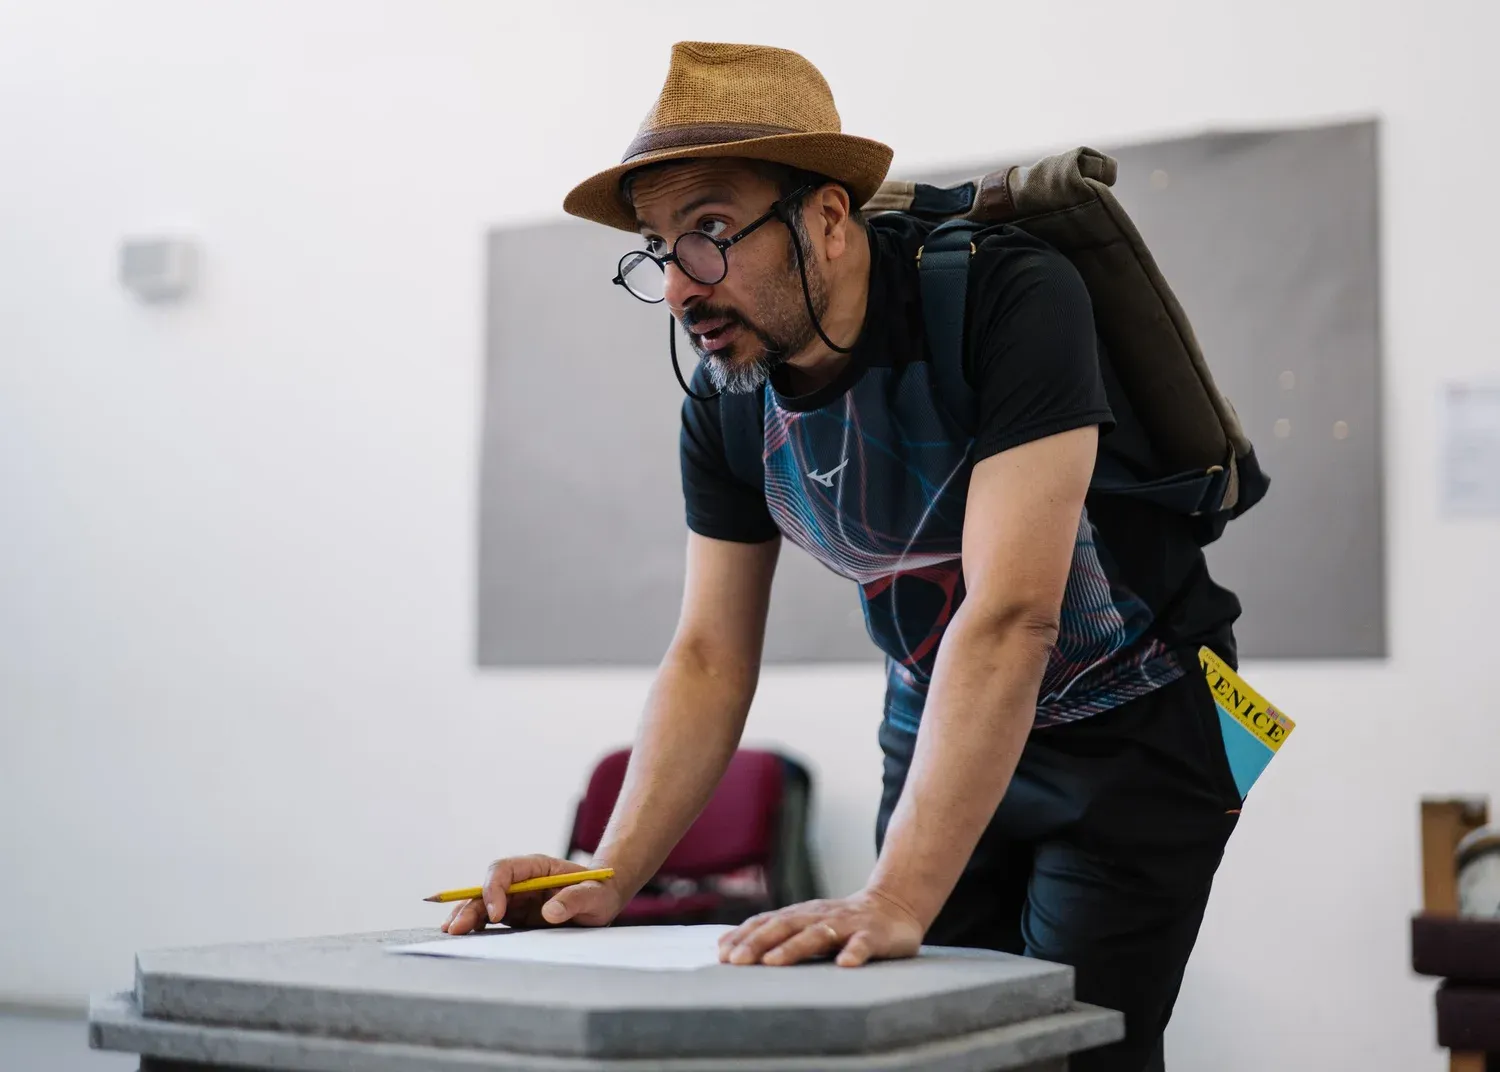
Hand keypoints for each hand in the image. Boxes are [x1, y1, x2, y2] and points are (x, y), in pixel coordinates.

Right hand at [440, 855, 624, 934]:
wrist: (602, 900)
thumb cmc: (599, 892)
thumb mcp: (595, 895)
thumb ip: (575, 899)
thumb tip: (551, 912)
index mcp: (536, 867)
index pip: (504, 870)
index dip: (495, 889)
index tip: (497, 914)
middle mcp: (520, 880)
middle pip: (486, 888)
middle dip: (470, 906)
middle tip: (456, 928)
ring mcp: (515, 898)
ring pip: (482, 902)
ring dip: (465, 915)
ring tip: (451, 931)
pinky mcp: (514, 915)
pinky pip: (488, 918)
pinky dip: (474, 925)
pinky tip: (463, 935)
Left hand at [717, 888, 924, 967]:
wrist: (893, 905)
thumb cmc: (841, 922)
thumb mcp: (805, 924)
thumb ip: (771, 933)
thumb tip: (723, 947)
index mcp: (801, 915)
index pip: (767, 923)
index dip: (744, 937)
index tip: (721, 954)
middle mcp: (819, 916)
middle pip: (784, 927)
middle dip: (758, 943)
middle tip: (736, 962)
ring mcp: (846, 924)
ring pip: (818, 934)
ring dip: (794, 947)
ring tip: (774, 962)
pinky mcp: (873, 934)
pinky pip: (863, 943)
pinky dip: (854, 952)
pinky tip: (845, 964)